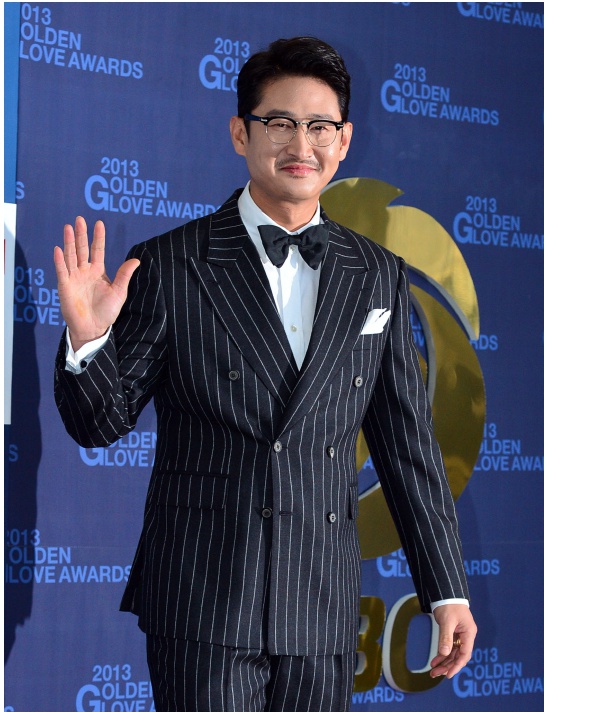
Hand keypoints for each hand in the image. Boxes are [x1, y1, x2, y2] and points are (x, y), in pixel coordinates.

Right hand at [54, 216, 139, 351]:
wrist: (94, 328)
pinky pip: (62, 271)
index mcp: (98, 271)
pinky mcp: (65, 287)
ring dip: (69, 243)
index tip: (99, 223)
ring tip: (69, 228)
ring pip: (71, 257)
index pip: (98, 250)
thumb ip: (124, 275)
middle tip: (79, 219)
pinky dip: (60, 261)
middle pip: (82, 249)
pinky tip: (59, 249)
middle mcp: (84, 272)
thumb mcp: (119, 292)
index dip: (98, 237)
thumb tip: (136, 260)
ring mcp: (74, 278)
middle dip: (81, 235)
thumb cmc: (107, 312)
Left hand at [429, 604, 476, 678]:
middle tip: (435, 674)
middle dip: (447, 666)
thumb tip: (444, 653)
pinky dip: (442, 654)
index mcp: (469, 633)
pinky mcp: (453, 634)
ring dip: (444, 662)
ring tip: (433, 671)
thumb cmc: (448, 604)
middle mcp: (466, 636)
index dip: (457, 666)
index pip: (465, 654)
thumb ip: (446, 637)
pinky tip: (434, 661)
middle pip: (458, 656)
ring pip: (453, 654)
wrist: (445, 593)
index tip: (448, 675)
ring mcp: (459, 636)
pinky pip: (448, 648)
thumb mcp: (447, 621)